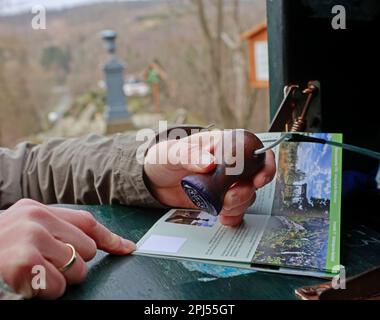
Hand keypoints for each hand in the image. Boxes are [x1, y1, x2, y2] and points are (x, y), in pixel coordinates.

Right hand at [0, 199, 134, 298]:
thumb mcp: (27, 226)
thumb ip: (63, 230)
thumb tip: (116, 244)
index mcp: (39, 209)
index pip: (87, 222)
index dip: (110, 239)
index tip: (128, 249)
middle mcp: (37, 219)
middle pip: (86, 250)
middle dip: (72, 264)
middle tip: (47, 265)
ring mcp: (30, 239)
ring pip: (77, 270)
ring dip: (60, 281)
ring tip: (37, 274)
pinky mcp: (24, 263)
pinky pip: (57, 287)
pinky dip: (47, 292)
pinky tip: (30, 284)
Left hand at [144, 130, 275, 226]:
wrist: (153, 179)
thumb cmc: (164, 158)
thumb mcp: (172, 153)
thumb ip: (189, 155)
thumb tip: (210, 163)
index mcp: (222, 146)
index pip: (253, 150)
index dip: (264, 164)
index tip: (259, 179)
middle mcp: (228, 165)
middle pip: (253, 178)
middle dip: (246, 191)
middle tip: (229, 197)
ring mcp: (224, 184)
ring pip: (246, 196)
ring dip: (238, 205)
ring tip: (220, 207)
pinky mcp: (218, 199)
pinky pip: (235, 210)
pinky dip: (234, 217)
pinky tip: (224, 219)